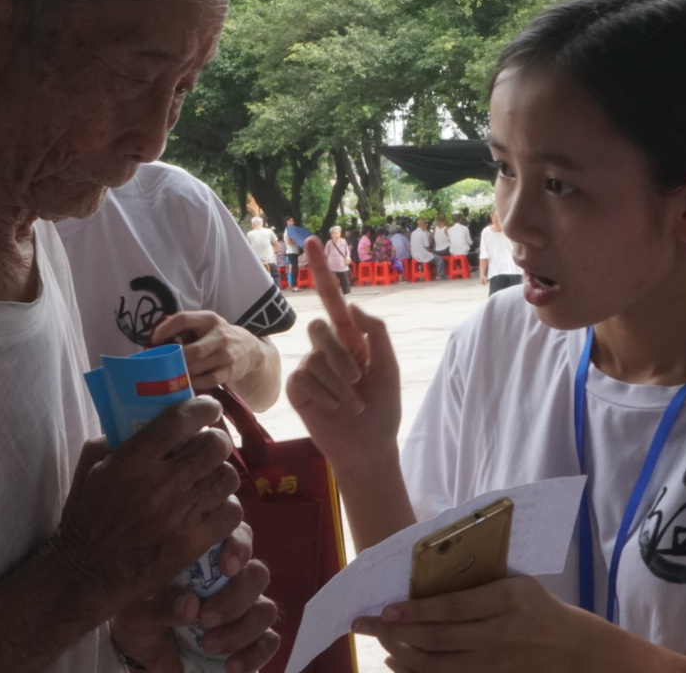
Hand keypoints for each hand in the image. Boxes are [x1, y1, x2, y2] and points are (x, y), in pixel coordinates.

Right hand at [50, 398, 242, 618]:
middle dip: (216, 441)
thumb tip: (139, 420)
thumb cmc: (86, 519)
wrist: (87, 574)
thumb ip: (113, 440)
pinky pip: (231, 513)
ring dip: (221, 474)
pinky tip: (213, 507)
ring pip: (227, 477)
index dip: (204, 407)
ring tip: (211, 478)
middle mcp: (161, 483)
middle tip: (210, 447)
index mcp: (133, 460)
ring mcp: (180, 513)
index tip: (209, 408)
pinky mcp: (193, 542)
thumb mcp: (90, 469)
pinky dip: (226, 507)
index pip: (181, 419)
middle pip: (214, 445)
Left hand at [110, 525, 279, 672]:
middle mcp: (233, 578)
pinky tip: (230, 666)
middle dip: (236, 598)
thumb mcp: (139, 610)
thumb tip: (191, 605)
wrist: (140, 653)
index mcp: (208, 555)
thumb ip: (162, 604)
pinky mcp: (251, 639)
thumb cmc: (140, 616)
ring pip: (267, 609)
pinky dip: (254, 654)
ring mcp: (245, 608)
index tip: (226, 567)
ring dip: (241, 630)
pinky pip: (269, 641)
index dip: (239, 546)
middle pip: (258, 574)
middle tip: (205, 618)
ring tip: (208, 646)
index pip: (238, 534)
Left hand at [149, 312, 260, 392]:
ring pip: (197, 367)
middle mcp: (219, 335)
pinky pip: (207, 381)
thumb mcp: (204, 326)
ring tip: (173, 374)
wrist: (249, 349)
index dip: (165, 330)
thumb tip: (154, 342)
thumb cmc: (216, 337)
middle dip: (174, 360)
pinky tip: (189, 382)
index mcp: (209, 319)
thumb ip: (184, 330)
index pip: (184, 319)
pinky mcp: (230, 371)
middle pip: (191, 350)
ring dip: (182, 373)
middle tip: (163, 365)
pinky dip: (195, 383)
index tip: (152, 341)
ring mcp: (226, 354)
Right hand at [285, 239, 400, 473]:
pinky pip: (305, 378)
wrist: (369, 446)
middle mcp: (326, 348)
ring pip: (315, 357)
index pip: (332, 299)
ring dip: (340, 384)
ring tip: (351, 404)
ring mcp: (309, 367)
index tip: (312, 240)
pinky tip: (335, 410)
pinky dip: (326, 396)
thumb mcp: (389, 366)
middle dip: (342, 356)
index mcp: (350, 338)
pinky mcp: (297, 388)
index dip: (322, 270)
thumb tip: (350, 305)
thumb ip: (375, 333)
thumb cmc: (382, 407)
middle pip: (320, 327)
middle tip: (359, 380)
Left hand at [353, 577, 611, 672]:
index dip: (415, 611)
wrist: (574, 649)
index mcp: (504, 600)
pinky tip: (398, 662)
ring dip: (401, 654)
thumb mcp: (516, 582)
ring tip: (378, 641)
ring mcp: (493, 664)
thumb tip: (427, 572)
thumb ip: (478, 580)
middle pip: (436, 638)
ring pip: (436, 664)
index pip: (450, 608)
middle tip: (363, 624)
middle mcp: (497, 635)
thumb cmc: (538, 606)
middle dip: (394, 632)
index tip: (386, 608)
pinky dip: (417, 672)